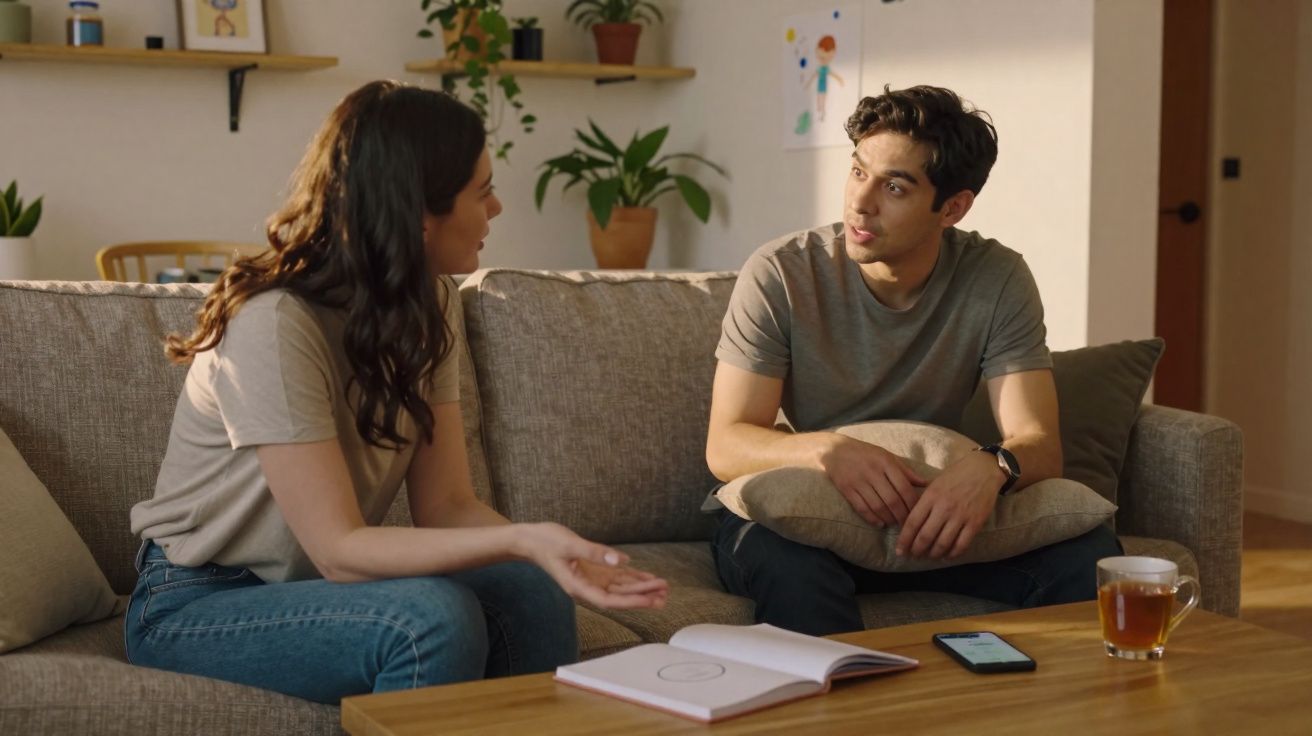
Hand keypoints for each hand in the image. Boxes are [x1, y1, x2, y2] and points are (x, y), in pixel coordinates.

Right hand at [516, 523, 668, 609]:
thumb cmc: (545, 541)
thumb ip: (595, 553)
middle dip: (642, 595)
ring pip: (620, 588)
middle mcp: (586, 587)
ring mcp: (590, 579)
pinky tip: (647, 578)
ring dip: (640, 588)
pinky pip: (615, 578)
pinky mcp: (592, 570)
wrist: (529, 540)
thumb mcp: (570, 544)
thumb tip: (622, 561)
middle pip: (618, 596)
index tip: (650, 600)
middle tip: (665, 593)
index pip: (609, 601)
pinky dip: (632, 578)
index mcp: (578, 587)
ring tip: (663, 588)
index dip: (631, 602)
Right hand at [818, 435, 927, 526]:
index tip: (917, 513)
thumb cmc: (865, 453)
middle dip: (902, 515)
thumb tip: (926, 483)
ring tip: (895, 523)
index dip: (912, 504)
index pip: (904, 487)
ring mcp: (858, 481)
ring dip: (888, 518)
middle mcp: (872, 471)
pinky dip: (872, 519)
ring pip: (878, 506)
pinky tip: (880, 523)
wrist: (834, 449)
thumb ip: (905, 471)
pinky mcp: (846, 488)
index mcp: (885, 462)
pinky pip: (861, 508)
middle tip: (907, 524)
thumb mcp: (887, 456)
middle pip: (892, 500)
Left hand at [896, 451, 1004, 558]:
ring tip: (929, 556)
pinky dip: (952, 554)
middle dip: (916, 550)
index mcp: (931, 497)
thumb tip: (908, 519)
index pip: (912, 523)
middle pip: (925, 537)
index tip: (899, 550)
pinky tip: (947, 555)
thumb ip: (923, 501)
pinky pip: (962, 544)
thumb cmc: (956, 475)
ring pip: (942, 543)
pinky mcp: (975, 523)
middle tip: (913, 556)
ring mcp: (961, 516)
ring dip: (933, 554)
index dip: (904, 540)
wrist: (983, 470)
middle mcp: (944, 508)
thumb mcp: (934, 483)